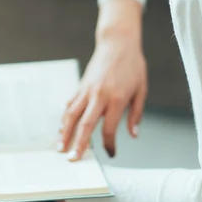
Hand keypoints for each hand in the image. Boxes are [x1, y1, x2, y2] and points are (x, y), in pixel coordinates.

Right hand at [57, 34, 147, 160]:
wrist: (118, 42)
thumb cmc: (133, 65)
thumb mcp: (141, 89)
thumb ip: (136, 113)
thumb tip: (133, 134)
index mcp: (116, 99)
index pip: (109, 128)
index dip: (109, 144)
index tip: (111, 153)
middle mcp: (99, 95)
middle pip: (85, 125)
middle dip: (78, 144)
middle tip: (73, 159)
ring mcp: (87, 90)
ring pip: (72, 115)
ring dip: (65, 133)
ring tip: (60, 147)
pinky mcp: (81, 85)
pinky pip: (70, 104)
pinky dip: (65, 118)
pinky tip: (62, 128)